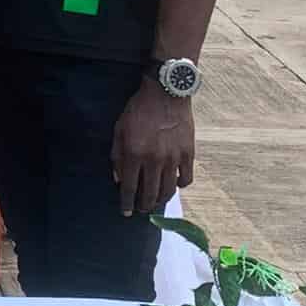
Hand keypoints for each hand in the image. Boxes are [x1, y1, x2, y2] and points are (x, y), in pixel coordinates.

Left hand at [111, 79, 194, 218]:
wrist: (166, 93)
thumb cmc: (139, 109)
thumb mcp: (119, 129)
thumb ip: (117, 156)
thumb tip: (119, 180)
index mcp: (135, 154)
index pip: (130, 188)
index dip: (126, 203)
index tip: (125, 212)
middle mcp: (154, 160)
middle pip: (150, 193)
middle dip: (144, 206)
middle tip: (141, 209)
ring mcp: (173, 158)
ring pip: (168, 190)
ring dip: (161, 200)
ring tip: (156, 202)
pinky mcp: (188, 153)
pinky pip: (186, 178)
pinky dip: (180, 186)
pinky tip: (174, 185)